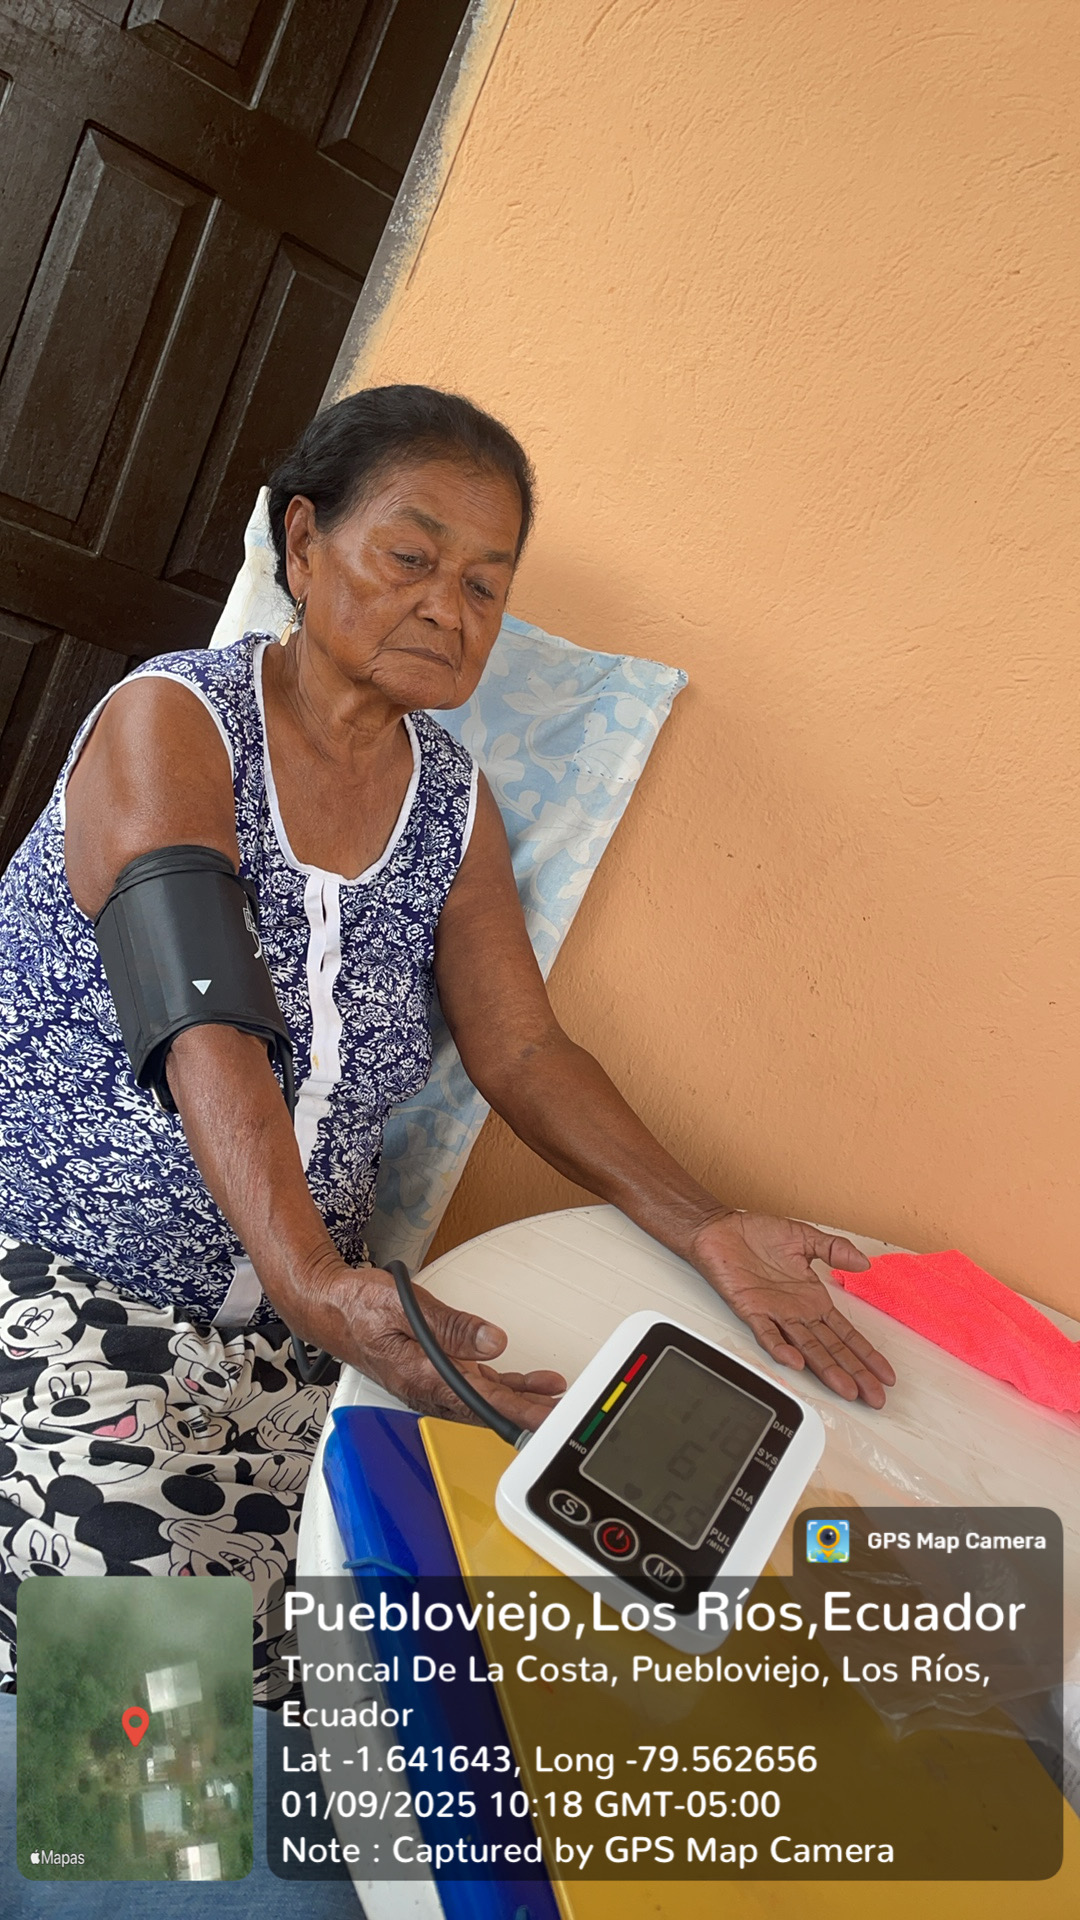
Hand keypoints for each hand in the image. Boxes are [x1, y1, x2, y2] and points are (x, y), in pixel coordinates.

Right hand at [308, 1265, 565, 1431]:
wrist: (330, 1309)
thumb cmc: (359, 1306)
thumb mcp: (403, 1304)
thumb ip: (451, 1325)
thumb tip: (494, 1341)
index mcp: (423, 1376)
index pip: (482, 1403)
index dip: (520, 1414)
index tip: (548, 1421)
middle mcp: (431, 1387)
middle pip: (491, 1410)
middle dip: (531, 1417)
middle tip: (569, 1421)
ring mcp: (435, 1382)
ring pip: (489, 1401)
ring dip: (526, 1404)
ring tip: (562, 1405)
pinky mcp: (438, 1372)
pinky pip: (480, 1387)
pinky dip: (511, 1387)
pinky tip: (535, 1383)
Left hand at [688, 1212, 894, 1406]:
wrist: (719, 1229)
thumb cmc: (756, 1234)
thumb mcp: (805, 1238)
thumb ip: (835, 1249)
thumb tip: (864, 1262)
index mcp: (812, 1298)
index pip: (846, 1333)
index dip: (866, 1354)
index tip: (884, 1374)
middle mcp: (797, 1312)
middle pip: (833, 1349)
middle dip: (856, 1373)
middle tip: (875, 1397)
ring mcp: (775, 1314)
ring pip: (807, 1348)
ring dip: (826, 1369)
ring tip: (846, 1389)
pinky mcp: (751, 1310)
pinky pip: (767, 1333)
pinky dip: (781, 1348)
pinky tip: (796, 1362)